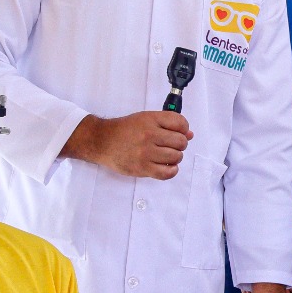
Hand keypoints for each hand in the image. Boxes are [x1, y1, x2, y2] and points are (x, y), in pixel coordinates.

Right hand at [64, 112, 191, 179]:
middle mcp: (149, 135)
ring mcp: (145, 152)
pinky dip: (171, 170)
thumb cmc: (125, 130)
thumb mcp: (145, 119)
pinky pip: (167, 173)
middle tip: (169, 146)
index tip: (178, 133)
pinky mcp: (142, 168)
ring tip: (165, 156)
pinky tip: (166, 166)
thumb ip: (167, 124)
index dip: (184, 129)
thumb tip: (190, 135)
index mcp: (151, 119)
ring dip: (175, 158)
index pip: (181, 123)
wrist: (102, 141)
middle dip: (179, 145)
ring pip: (176, 157)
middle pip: (181, 142)